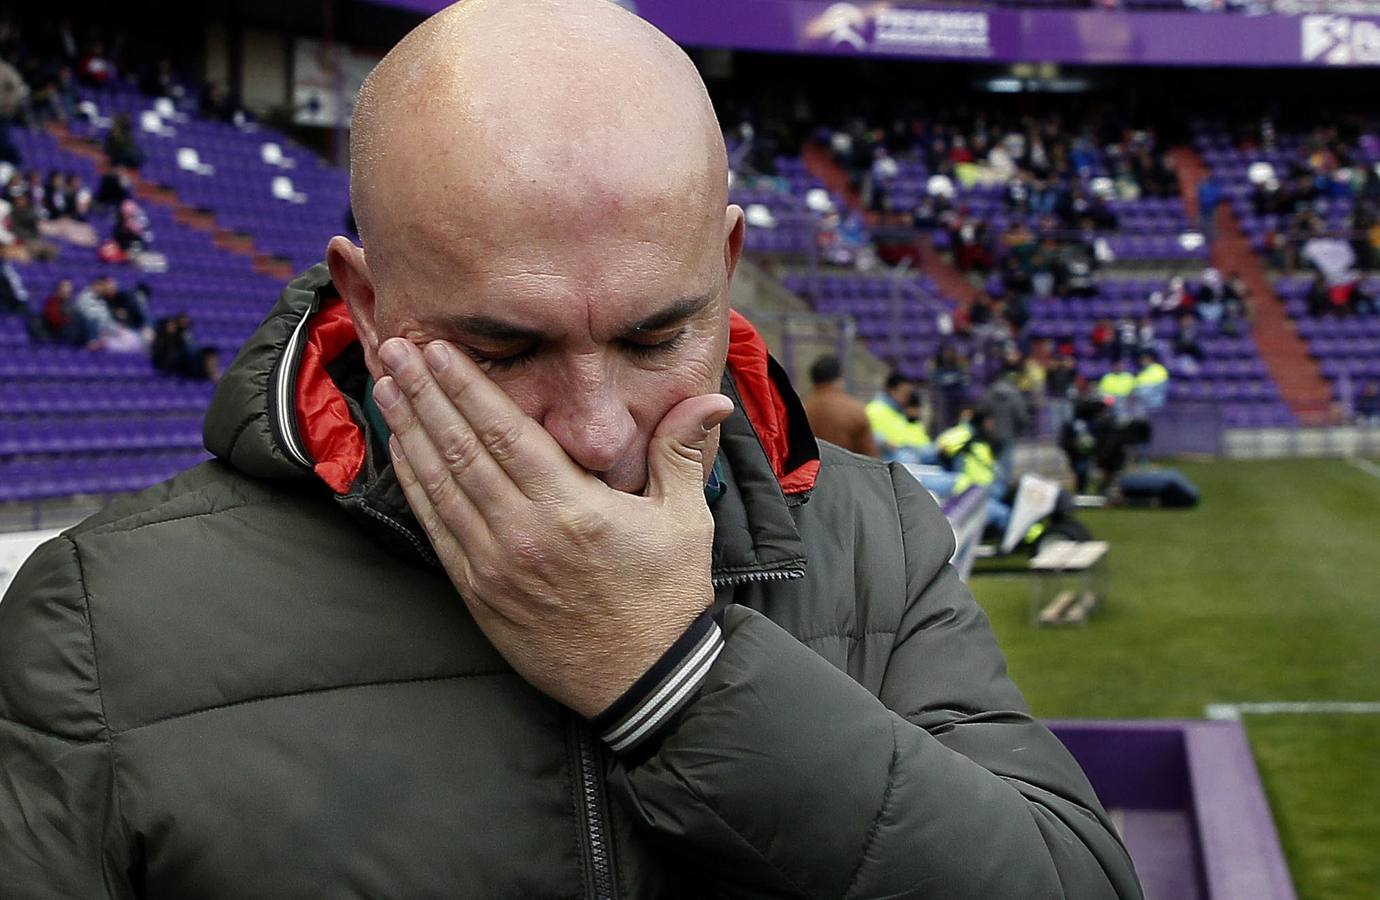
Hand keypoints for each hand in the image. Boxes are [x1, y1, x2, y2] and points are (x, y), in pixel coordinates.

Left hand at [372, 338, 732, 717]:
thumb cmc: (666, 597)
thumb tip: (713, 398)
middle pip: (462, 450)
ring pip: (440, 486)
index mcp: (575, 508)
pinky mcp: (480, 594)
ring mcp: (496, 566)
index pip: (507, 432)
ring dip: (409, 433)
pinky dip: (414, 487)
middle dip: (424, 395)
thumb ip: (680, 451)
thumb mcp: (685, 520)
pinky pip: (436, 530)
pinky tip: (401, 454)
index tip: (438, 351)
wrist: (644, 681)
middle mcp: (526, 533)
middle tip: (396, 350)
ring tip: (386, 388)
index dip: (467, 388)